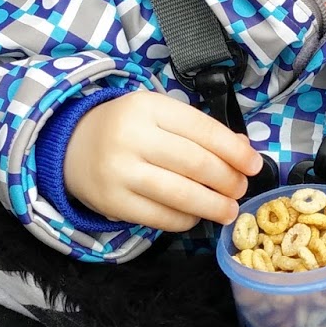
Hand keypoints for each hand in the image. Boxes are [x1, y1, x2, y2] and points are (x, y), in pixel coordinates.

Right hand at [63, 91, 262, 231]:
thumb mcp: (159, 114)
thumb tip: (242, 151)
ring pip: (179, 194)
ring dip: (212, 205)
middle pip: (194, 163)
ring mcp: (120, 171)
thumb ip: (198, 130)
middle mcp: (132, 137)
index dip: (233, 150)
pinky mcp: (112, 202)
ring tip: (229, 210)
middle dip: (227, 180)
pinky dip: (185, 220)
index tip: (254, 164)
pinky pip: (159, 217)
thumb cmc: (127, 127)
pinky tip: (196, 216)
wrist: (71, 146)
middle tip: (242, 189)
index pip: (202, 129)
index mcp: (148, 106)